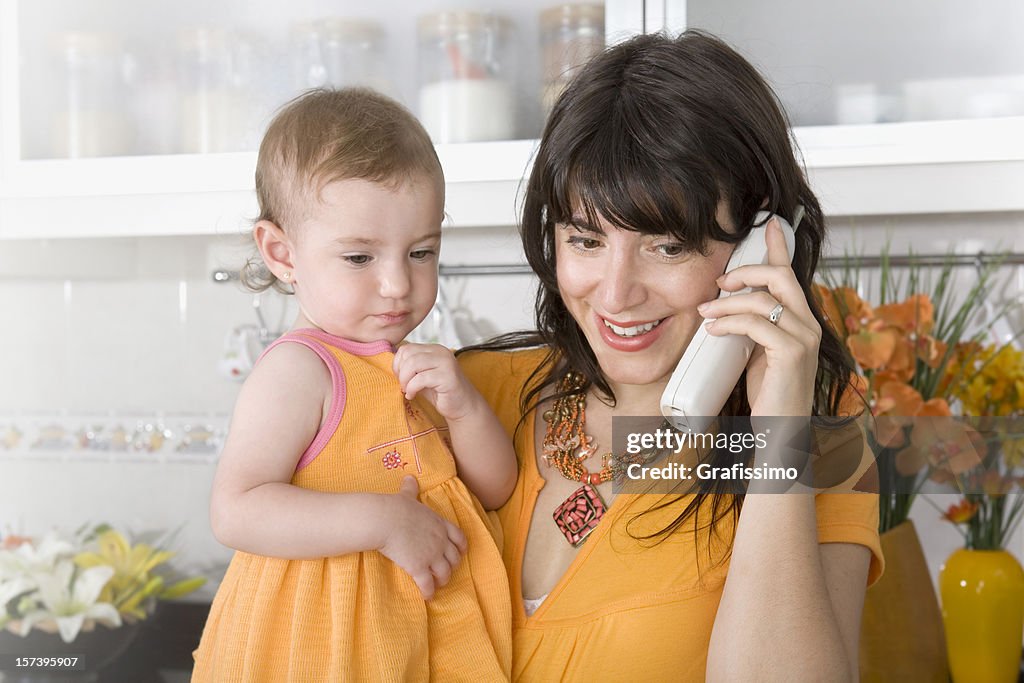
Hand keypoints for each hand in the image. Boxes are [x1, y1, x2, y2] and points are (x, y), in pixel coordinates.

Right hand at [378, 476, 467, 599]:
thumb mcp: (407, 496)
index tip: (460, 553)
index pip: (459, 537)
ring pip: (444, 573)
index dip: (461, 547)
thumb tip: (409, 477)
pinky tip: (427, 596)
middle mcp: (440, 541)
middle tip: (445, 572)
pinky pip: (428, 584)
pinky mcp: (419, 567)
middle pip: (454, 558)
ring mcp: (431, 555)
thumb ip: (411, 489)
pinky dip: (429, 591)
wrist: (384, 520)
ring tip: (437, 585)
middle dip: (451, 566)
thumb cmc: (394, 507)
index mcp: (439, 524)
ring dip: (442, 580)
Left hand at [392, 343, 481, 421]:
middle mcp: (441, 352)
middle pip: (408, 354)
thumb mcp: (421, 375)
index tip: (400, 378)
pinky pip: (421, 378)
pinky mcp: (447, 376)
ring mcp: (445, 363)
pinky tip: (413, 395)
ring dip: (405, 380)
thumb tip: (390, 358)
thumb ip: (410, 366)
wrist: (462, 407)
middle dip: (400, 372)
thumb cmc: (439, 392)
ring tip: (407, 390)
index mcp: (434, 349)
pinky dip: (412, 388)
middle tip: (403, 386)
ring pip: (413, 363)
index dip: (397, 364)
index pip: (406, 348)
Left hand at [697, 217, 820, 415]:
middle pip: (781, 276)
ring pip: (764, 300)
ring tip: (705, 313)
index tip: (769, 223)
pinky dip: (730, 323)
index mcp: (801, 319)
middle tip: (719, 284)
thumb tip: (725, 307)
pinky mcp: (793, 354)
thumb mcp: (758, 352)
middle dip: (746, 272)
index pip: (791, 273)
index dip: (779, 246)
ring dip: (727, 303)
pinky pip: (757, 325)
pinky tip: (713, 331)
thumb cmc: (769, 393)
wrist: (781, 432)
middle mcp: (810, 324)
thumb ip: (753, 327)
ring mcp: (805, 338)